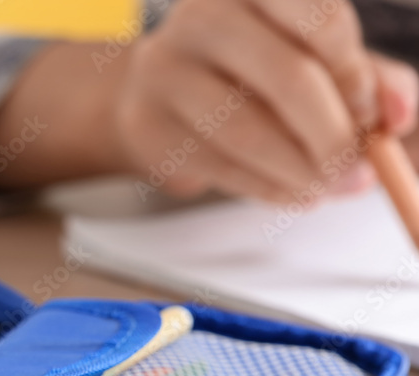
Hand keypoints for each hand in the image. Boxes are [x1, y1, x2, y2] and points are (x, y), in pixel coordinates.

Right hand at [115, 0, 418, 202]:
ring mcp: (165, 71)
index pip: (320, 19)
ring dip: (301, 173)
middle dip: (332, 137)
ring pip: (248, 132)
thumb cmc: (251, 67)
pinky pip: (219, 167)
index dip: (354, 76)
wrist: (160, 89)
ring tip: (326, 188)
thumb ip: (370, 79)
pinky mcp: (147, 125)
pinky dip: (267, 190)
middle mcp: (203, 17)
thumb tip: (398, 114)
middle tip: (357, 173)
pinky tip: (292, 192)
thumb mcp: (317, 58)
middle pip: (287, 79)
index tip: (368, 116)